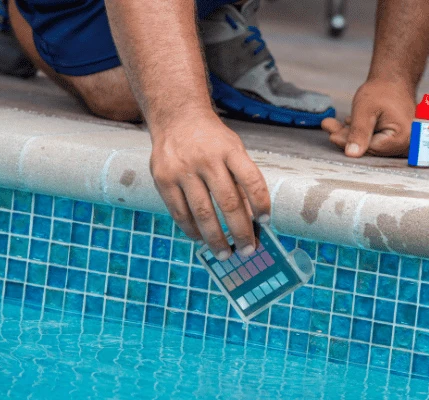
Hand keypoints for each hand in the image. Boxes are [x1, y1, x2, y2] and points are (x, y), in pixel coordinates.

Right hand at [149, 111, 269, 259]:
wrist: (176, 117)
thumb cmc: (212, 140)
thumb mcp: (233, 149)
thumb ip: (241, 178)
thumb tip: (251, 219)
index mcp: (230, 150)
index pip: (251, 180)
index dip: (261, 203)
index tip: (266, 221)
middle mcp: (206, 159)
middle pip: (228, 203)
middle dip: (240, 231)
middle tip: (248, 250)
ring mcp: (182, 169)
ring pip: (202, 213)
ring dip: (216, 238)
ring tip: (226, 254)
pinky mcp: (163, 178)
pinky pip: (179, 212)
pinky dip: (192, 230)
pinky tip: (201, 239)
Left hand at [322, 79, 415, 157]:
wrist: (394, 80)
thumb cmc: (383, 90)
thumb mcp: (365, 109)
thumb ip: (359, 132)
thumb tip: (352, 154)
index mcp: (401, 138)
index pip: (370, 148)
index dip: (349, 142)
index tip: (332, 136)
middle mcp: (404, 144)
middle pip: (369, 148)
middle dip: (347, 137)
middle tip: (328, 126)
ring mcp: (400, 142)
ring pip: (369, 144)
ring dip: (351, 134)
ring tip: (333, 123)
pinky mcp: (394, 140)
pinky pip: (374, 140)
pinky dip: (360, 132)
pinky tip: (348, 123)